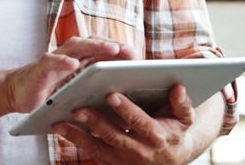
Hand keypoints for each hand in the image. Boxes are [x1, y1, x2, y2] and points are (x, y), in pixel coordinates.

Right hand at [4, 37, 136, 112]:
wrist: (17, 94)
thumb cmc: (49, 95)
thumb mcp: (76, 95)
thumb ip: (93, 96)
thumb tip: (121, 110)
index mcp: (79, 61)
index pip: (102, 52)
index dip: (120, 53)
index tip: (139, 59)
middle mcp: (68, 55)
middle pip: (94, 44)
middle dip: (113, 46)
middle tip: (131, 52)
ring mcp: (54, 59)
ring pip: (77, 46)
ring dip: (95, 46)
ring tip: (112, 49)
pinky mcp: (40, 68)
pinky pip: (52, 61)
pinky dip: (63, 61)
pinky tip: (73, 64)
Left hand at [54, 84, 199, 164]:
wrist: (172, 157)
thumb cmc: (175, 129)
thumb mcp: (185, 117)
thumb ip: (182, 103)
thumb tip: (178, 87)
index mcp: (157, 136)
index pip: (139, 122)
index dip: (126, 109)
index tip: (111, 95)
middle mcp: (140, 150)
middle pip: (115, 135)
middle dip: (96, 122)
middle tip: (77, 108)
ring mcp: (125, 159)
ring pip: (98, 148)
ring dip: (78, 136)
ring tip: (60, 122)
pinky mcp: (113, 163)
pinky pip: (92, 153)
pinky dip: (76, 141)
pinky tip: (61, 128)